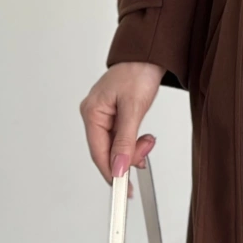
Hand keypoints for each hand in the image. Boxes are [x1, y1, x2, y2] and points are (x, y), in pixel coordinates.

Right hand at [79, 61, 165, 196]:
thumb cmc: (139, 70)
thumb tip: (118, 167)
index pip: (98, 152)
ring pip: (116, 145)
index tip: (123, 189)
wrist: (151, 52)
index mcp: (92, 112)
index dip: (111, 172)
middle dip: (127, 157)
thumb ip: (126, 140)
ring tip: (148, 141)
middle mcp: (94, 114)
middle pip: (106, 151)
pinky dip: (133, 142)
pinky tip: (143, 140)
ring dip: (133, 149)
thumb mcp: (134, 107)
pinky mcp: (115, 113)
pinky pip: (121, 137)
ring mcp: (104, 114)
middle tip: (145, 153)